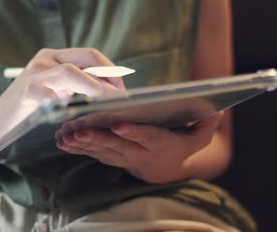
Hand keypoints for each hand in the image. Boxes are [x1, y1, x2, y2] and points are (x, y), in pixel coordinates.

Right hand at [0, 48, 124, 143]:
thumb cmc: (31, 108)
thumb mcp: (56, 91)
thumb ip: (77, 85)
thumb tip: (112, 89)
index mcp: (53, 56)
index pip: (90, 55)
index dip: (111, 69)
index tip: (123, 88)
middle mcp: (44, 59)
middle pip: (85, 59)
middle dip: (108, 76)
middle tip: (122, 96)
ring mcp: (34, 74)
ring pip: (71, 72)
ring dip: (95, 88)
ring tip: (109, 103)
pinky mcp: (26, 92)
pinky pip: (53, 95)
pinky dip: (70, 105)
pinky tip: (80, 116)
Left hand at [56, 112, 224, 183]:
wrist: (165, 167)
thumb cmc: (182, 142)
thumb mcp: (200, 136)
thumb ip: (205, 124)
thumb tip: (215, 109)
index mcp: (162, 144)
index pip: (148, 137)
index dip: (133, 132)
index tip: (118, 124)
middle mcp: (140, 154)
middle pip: (117, 145)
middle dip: (97, 137)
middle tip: (78, 129)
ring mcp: (123, 157)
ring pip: (100, 150)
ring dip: (82, 143)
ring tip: (65, 134)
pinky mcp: (109, 156)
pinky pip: (92, 153)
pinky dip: (77, 148)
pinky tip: (62, 140)